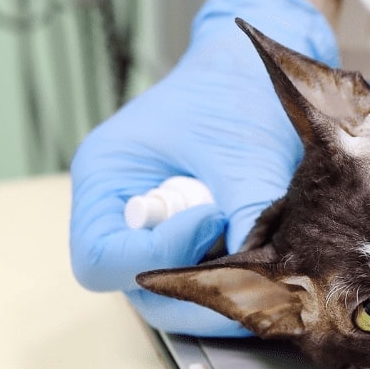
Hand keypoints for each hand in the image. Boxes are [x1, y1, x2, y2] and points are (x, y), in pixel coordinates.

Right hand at [68, 0, 336, 335]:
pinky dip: (236, 280)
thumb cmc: (234, 91)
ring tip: (264, 262)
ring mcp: (155, 235)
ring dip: (221, 289)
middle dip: (196, 290)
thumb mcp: (241, 148)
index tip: (210, 222)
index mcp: (103, 179)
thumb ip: (248, 209)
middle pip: (138, 289)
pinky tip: (268, 260)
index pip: (101, 259)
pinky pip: (205, 282)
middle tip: (251, 272)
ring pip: (175, 295)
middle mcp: (119, 216)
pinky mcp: (192, 245)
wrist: (258, 73)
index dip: (156, 257)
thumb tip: (265, 273)